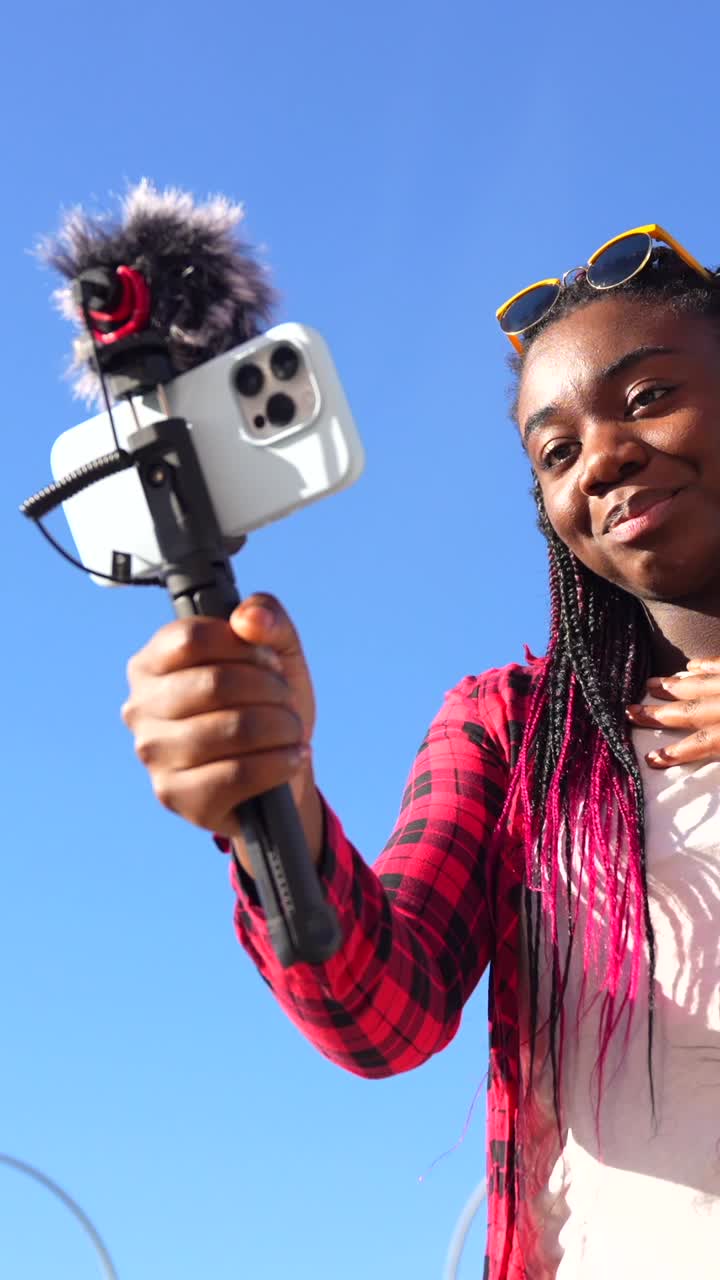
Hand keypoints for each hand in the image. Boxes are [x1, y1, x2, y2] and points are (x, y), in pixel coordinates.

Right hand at [122, 594, 317, 842]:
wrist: (277, 774)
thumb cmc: (265, 705)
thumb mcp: (276, 651)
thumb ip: (267, 617)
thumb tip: (248, 618)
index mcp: (152, 664)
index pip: (193, 638)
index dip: (243, 646)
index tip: (267, 660)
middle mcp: (140, 708)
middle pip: (215, 684)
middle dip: (270, 689)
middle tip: (286, 700)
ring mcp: (153, 755)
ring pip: (232, 728)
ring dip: (280, 726)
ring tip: (291, 730)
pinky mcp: (176, 796)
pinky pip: (237, 774)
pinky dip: (278, 762)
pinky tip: (291, 757)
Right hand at [626, 657, 719, 767]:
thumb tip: (719, 781)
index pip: (701, 742)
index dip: (676, 752)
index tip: (651, 759)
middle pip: (691, 710)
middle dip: (659, 712)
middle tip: (632, 711)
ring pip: (702, 683)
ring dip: (674, 685)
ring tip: (651, 685)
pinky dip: (705, 664)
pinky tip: (691, 666)